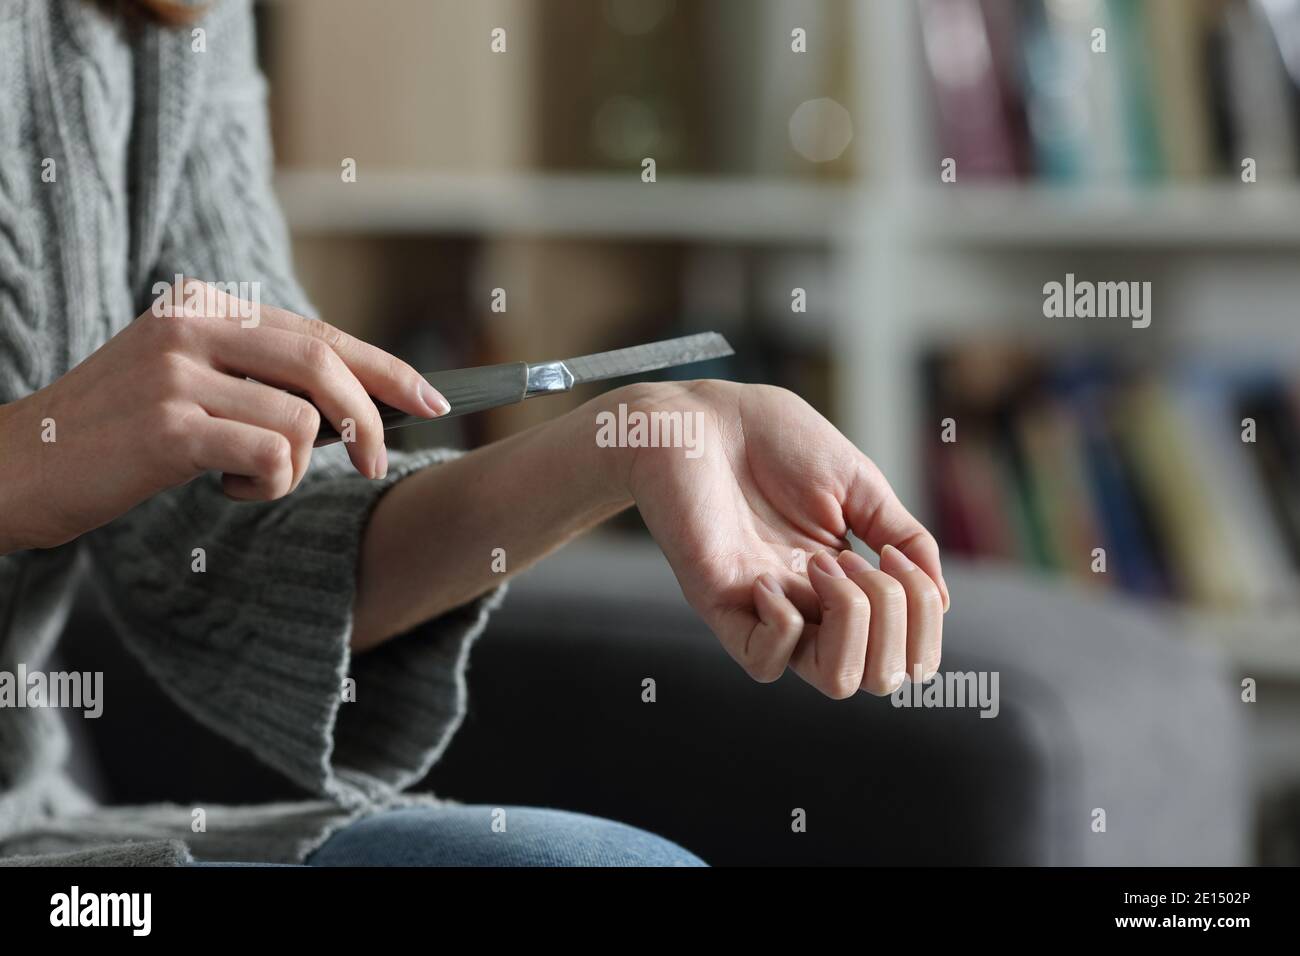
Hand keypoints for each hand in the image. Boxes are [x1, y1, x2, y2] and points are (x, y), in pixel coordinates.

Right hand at [0, 279, 446, 552]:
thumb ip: (259, 376)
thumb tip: (356, 402)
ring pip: (300, 422)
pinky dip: (263, 486)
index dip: (385, 369)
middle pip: (324, 366)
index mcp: (205, 307)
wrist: (17, 467)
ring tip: (238, 478)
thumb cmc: (117, 435)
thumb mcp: (188, 382)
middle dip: (368, 421)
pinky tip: (219, 488)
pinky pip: (270, 457)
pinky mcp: (168, 425)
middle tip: (372, 466)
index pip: (319, 334)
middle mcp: (192, 325)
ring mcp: (177, 372)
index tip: (435, 400)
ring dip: (288, 470)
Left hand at [603, 380, 948, 698]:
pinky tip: (767, 576)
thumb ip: (905, 537)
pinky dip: (784, 625)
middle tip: (859, 559)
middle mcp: (811, 605)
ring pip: (836, 681)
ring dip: (852, 622)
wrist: (697, 417)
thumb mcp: (859, 483)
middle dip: (894, 620)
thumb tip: (942, 599)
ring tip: (823, 564)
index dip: (922, 614)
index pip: (904, 646)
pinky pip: (764, 662)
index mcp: (845, 581)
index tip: (895, 553)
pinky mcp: (719, 603)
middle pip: (879, 675)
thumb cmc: (773, 439)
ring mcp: (766, 610)